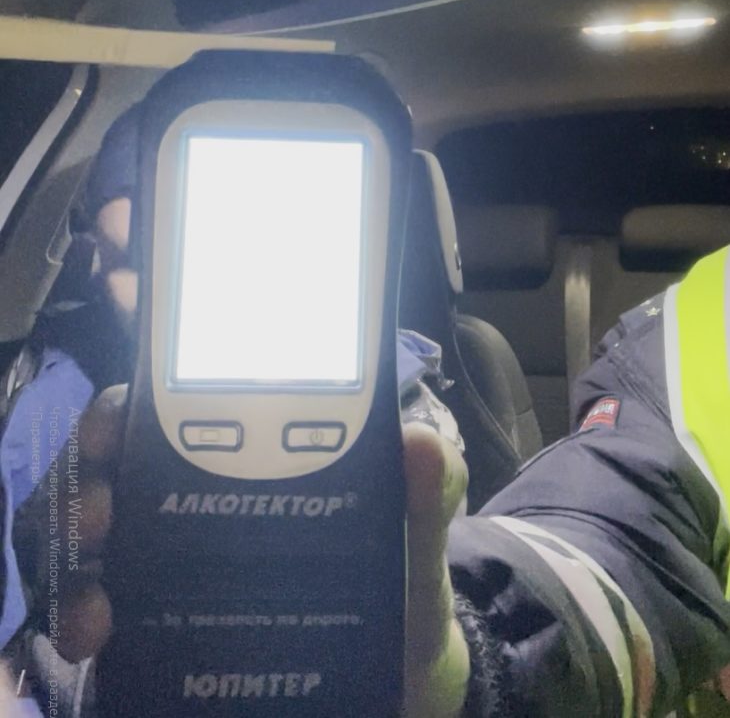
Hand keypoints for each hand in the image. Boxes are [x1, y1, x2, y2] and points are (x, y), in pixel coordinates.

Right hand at [29, 390, 469, 717]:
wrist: (398, 686)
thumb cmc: (399, 594)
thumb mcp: (414, 546)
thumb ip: (424, 498)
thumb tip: (421, 443)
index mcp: (256, 458)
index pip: (180, 406)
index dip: (137, 400)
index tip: (118, 415)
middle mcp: (199, 497)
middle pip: (120, 462)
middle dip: (93, 472)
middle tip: (100, 511)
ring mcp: (172, 560)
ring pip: (98, 532)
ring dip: (80, 553)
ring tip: (95, 600)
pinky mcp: (157, 626)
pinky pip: (99, 606)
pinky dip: (83, 614)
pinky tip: (97, 634)